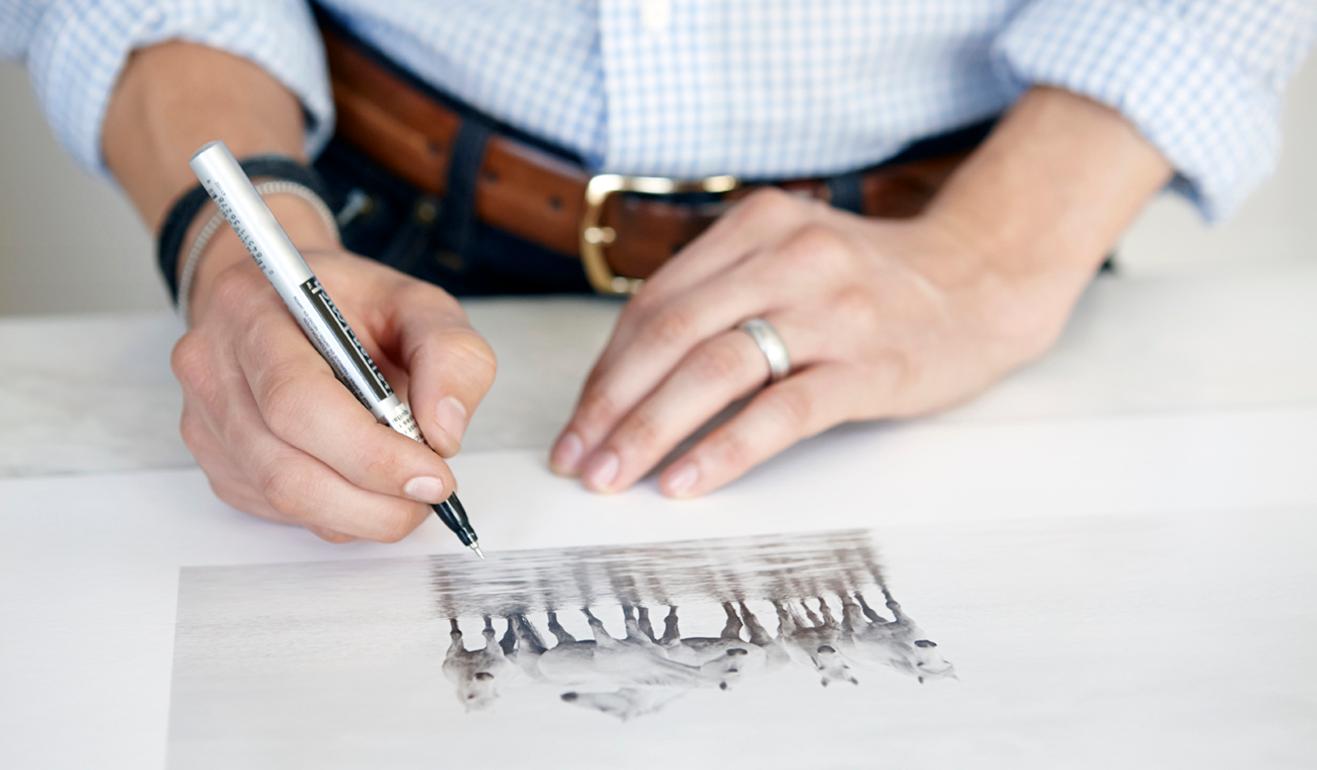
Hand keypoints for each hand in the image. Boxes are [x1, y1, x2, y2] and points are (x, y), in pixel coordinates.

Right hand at [171, 224, 495, 542]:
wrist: (286, 301)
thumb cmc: (350, 305)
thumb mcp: (419, 304)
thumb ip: (451, 356)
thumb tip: (443, 433)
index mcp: (253, 311)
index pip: (298, 400)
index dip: (370, 453)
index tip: (433, 475)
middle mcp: (212, 367)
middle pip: (284, 466)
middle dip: (373, 498)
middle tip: (430, 493)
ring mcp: (207, 421)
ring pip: (283, 498)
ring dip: (362, 513)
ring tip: (408, 492)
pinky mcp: (218, 463)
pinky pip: (281, 511)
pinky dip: (338, 512)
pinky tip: (366, 484)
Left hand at [550, 188, 1083, 496]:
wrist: (984, 280)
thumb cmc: (870, 282)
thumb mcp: (790, 256)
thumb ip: (720, 295)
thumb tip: (627, 378)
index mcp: (759, 225)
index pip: (656, 302)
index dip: (606, 368)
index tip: (577, 422)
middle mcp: (790, 256)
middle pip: (672, 332)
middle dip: (611, 403)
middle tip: (575, 460)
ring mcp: (833, 309)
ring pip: (717, 368)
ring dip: (651, 428)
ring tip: (612, 476)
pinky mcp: (871, 364)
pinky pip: (782, 411)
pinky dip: (725, 448)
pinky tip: (687, 481)